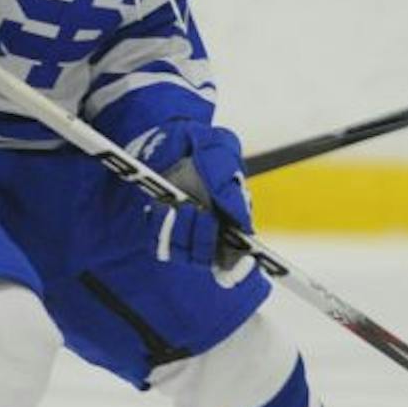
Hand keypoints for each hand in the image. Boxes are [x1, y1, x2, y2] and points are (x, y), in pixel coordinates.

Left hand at [126, 118, 255, 285]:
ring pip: (184, 254)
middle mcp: (209, 234)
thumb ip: (231, 184)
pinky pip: (159, 246)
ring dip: (182, 232)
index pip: (239, 260)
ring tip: (179, 205)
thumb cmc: (200, 147)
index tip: (248, 260)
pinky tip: (163, 208)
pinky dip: (162, 229)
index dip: (243, 268)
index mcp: (232, 221)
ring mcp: (183, 235)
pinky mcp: (159, 232)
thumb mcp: (221, 150)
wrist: (166, 138)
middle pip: (210, 260)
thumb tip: (241, 221)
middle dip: (205, 239)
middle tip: (201, 212)